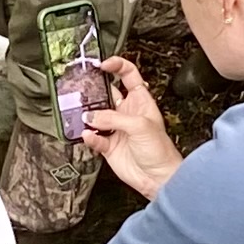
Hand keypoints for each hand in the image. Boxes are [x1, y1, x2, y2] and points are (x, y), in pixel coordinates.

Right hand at [84, 55, 180, 198]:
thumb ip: (114, 118)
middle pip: (107, 93)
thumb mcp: (140, 126)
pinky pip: (94, 137)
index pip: (128, 75)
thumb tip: (92, 116)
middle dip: (95, 89)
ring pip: (96, 115)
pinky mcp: (108, 145)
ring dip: (89, 115)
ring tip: (84, 116)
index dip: (117, 66)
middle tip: (83, 88)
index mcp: (140, 101)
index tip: (103, 65)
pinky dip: (89, 136)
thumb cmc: (160, 150)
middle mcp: (127, 112)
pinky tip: (90, 135)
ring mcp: (116, 129)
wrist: (158, 178)